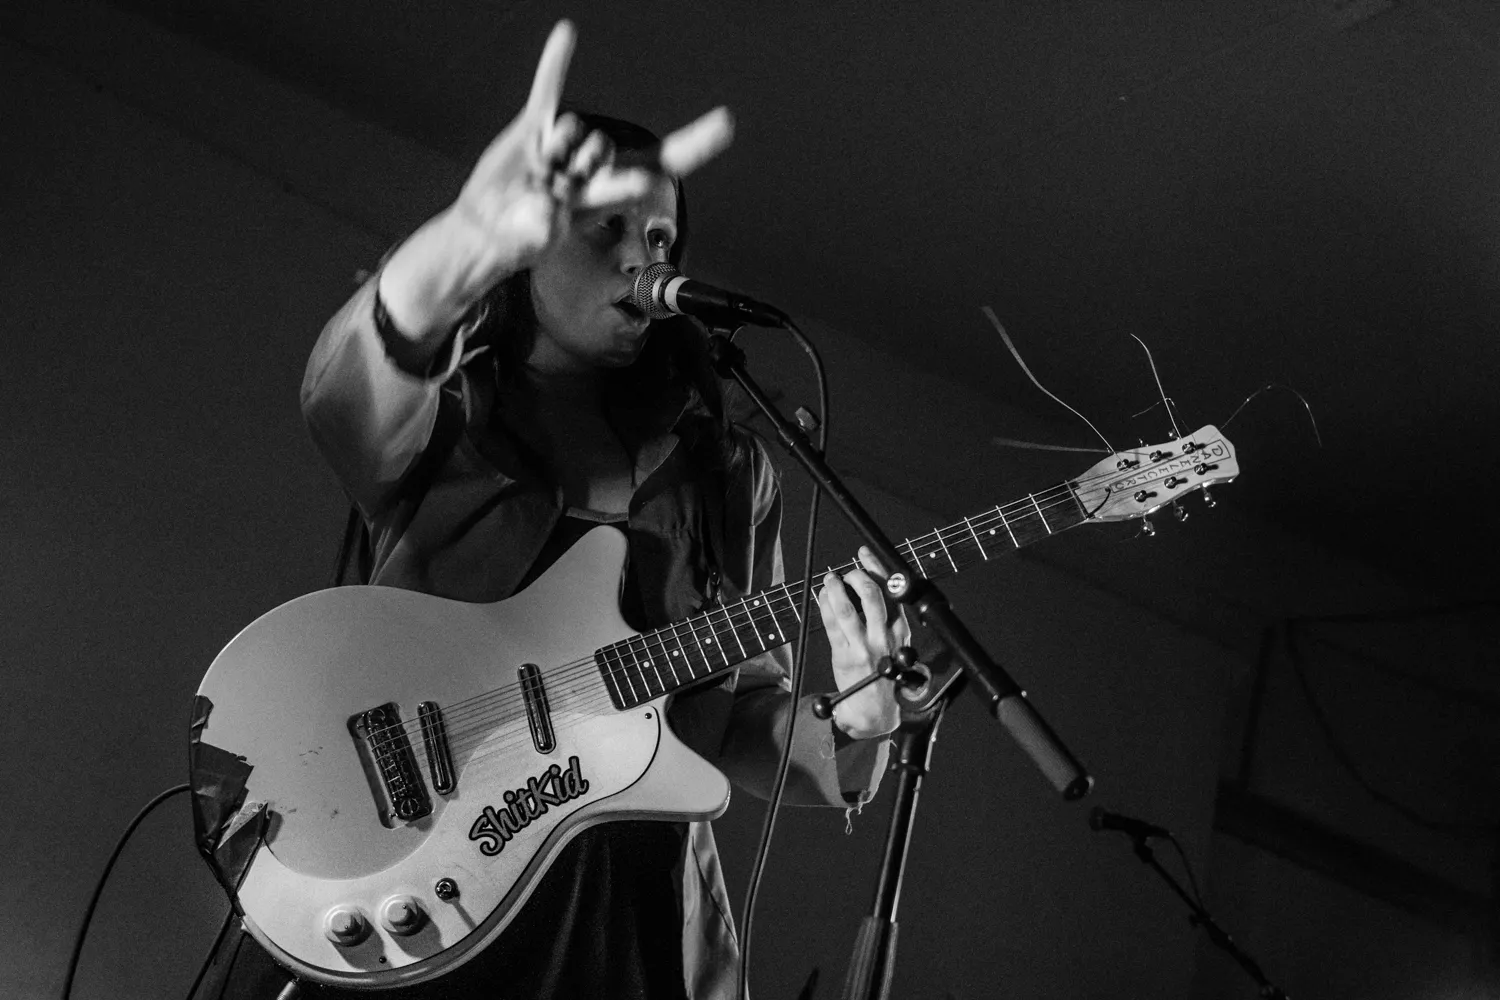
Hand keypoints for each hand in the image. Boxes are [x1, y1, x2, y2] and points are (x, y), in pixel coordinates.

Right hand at [381, 20, 733, 333]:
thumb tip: (548, 205)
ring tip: (538, 174)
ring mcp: (565, 143)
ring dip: (555, 151)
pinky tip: (567, 33)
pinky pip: (548, 88)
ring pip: (575, 128)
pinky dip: (555, 62)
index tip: (726, 124)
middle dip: (586, 163)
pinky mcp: (534, 126)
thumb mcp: (532, 242)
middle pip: (607, 146)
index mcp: (607, 194)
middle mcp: (593, 164)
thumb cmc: (519, 240)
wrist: (487, 227)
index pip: (662, 164)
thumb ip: (540, 228)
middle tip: (560, 187)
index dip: (694, 146)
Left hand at [817, 546, 910, 739]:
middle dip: (856, 576)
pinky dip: (825, 606)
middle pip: (871, 596)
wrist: (875, 711)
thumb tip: (867, 580)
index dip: (877, 568)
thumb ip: (885, 616)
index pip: (891, 592)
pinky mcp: (844, 657)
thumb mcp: (895, 643)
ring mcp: (863, 647)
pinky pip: (831, 626)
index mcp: (901, 630)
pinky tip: (822, 597)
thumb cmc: (884, 673)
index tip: (864, 553)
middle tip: (848, 571)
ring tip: (830, 579)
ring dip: (836, 589)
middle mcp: (885, 637)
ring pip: (848, 609)